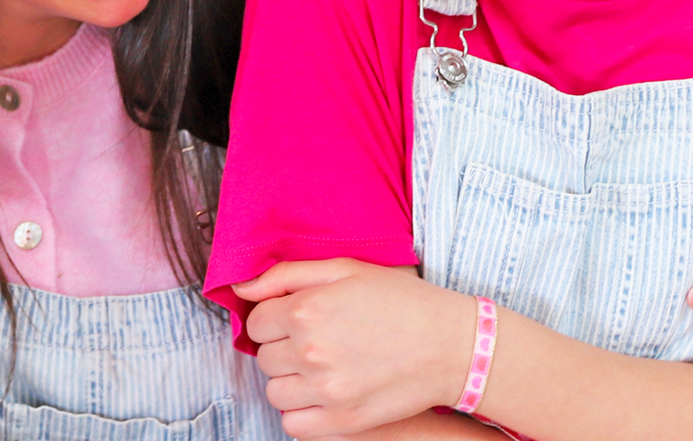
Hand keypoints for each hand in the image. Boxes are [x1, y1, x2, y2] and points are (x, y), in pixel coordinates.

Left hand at [232, 259, 474, 438]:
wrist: (449, 343)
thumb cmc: (399, 300)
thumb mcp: (344, 268)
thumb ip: (287, 274)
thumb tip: (243, 287)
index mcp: (307, 309)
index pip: (256, 321)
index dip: (274, 316)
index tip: (295, 315)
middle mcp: (311, 352)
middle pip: (264, 357)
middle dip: (282, 345)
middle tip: (314, 337)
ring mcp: (326, 391)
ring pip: (275, 392)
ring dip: (290, 379)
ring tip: (321, 364)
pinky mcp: (342, 422)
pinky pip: (293, 425)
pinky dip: (302, 411)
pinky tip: (325, 391)